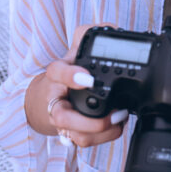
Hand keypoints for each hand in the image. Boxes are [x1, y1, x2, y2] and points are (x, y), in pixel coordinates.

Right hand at [26, 24, 128, 147]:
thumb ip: (90, 34)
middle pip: (62, 117)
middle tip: (115, 112)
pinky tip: (116, 127)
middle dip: (88, 121)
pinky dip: (102, 138)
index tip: (88, 79)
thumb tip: (110, 30)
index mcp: (57, 74)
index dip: (70, 76)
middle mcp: (56, 99)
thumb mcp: (77, 46)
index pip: (56, 72)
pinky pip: (82, 142)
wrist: (51, 93)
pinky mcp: (71, 132)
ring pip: (73, 134)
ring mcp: (62, 119)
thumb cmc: (68, 68)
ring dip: (99, 132)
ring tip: (119, 119)